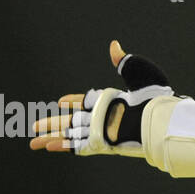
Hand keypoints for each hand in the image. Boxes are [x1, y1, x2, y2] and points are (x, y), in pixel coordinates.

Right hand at [30, 40, 176, 156]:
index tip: (61, 101)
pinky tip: (49, 147)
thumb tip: (114, 46)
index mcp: (114, 101)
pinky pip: (79, 145)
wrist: (160, 119)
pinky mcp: (103, 144)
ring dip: (52, 137)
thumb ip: (125, 62)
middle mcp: (106, 117)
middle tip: (36, 127)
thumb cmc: (155, 97)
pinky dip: (64, 146)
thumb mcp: (141, 75)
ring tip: (34, 142)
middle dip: (54, 123)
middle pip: (74, 120)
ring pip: (72, 134)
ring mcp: (103, 131)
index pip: (89, 101)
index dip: (74, 101)